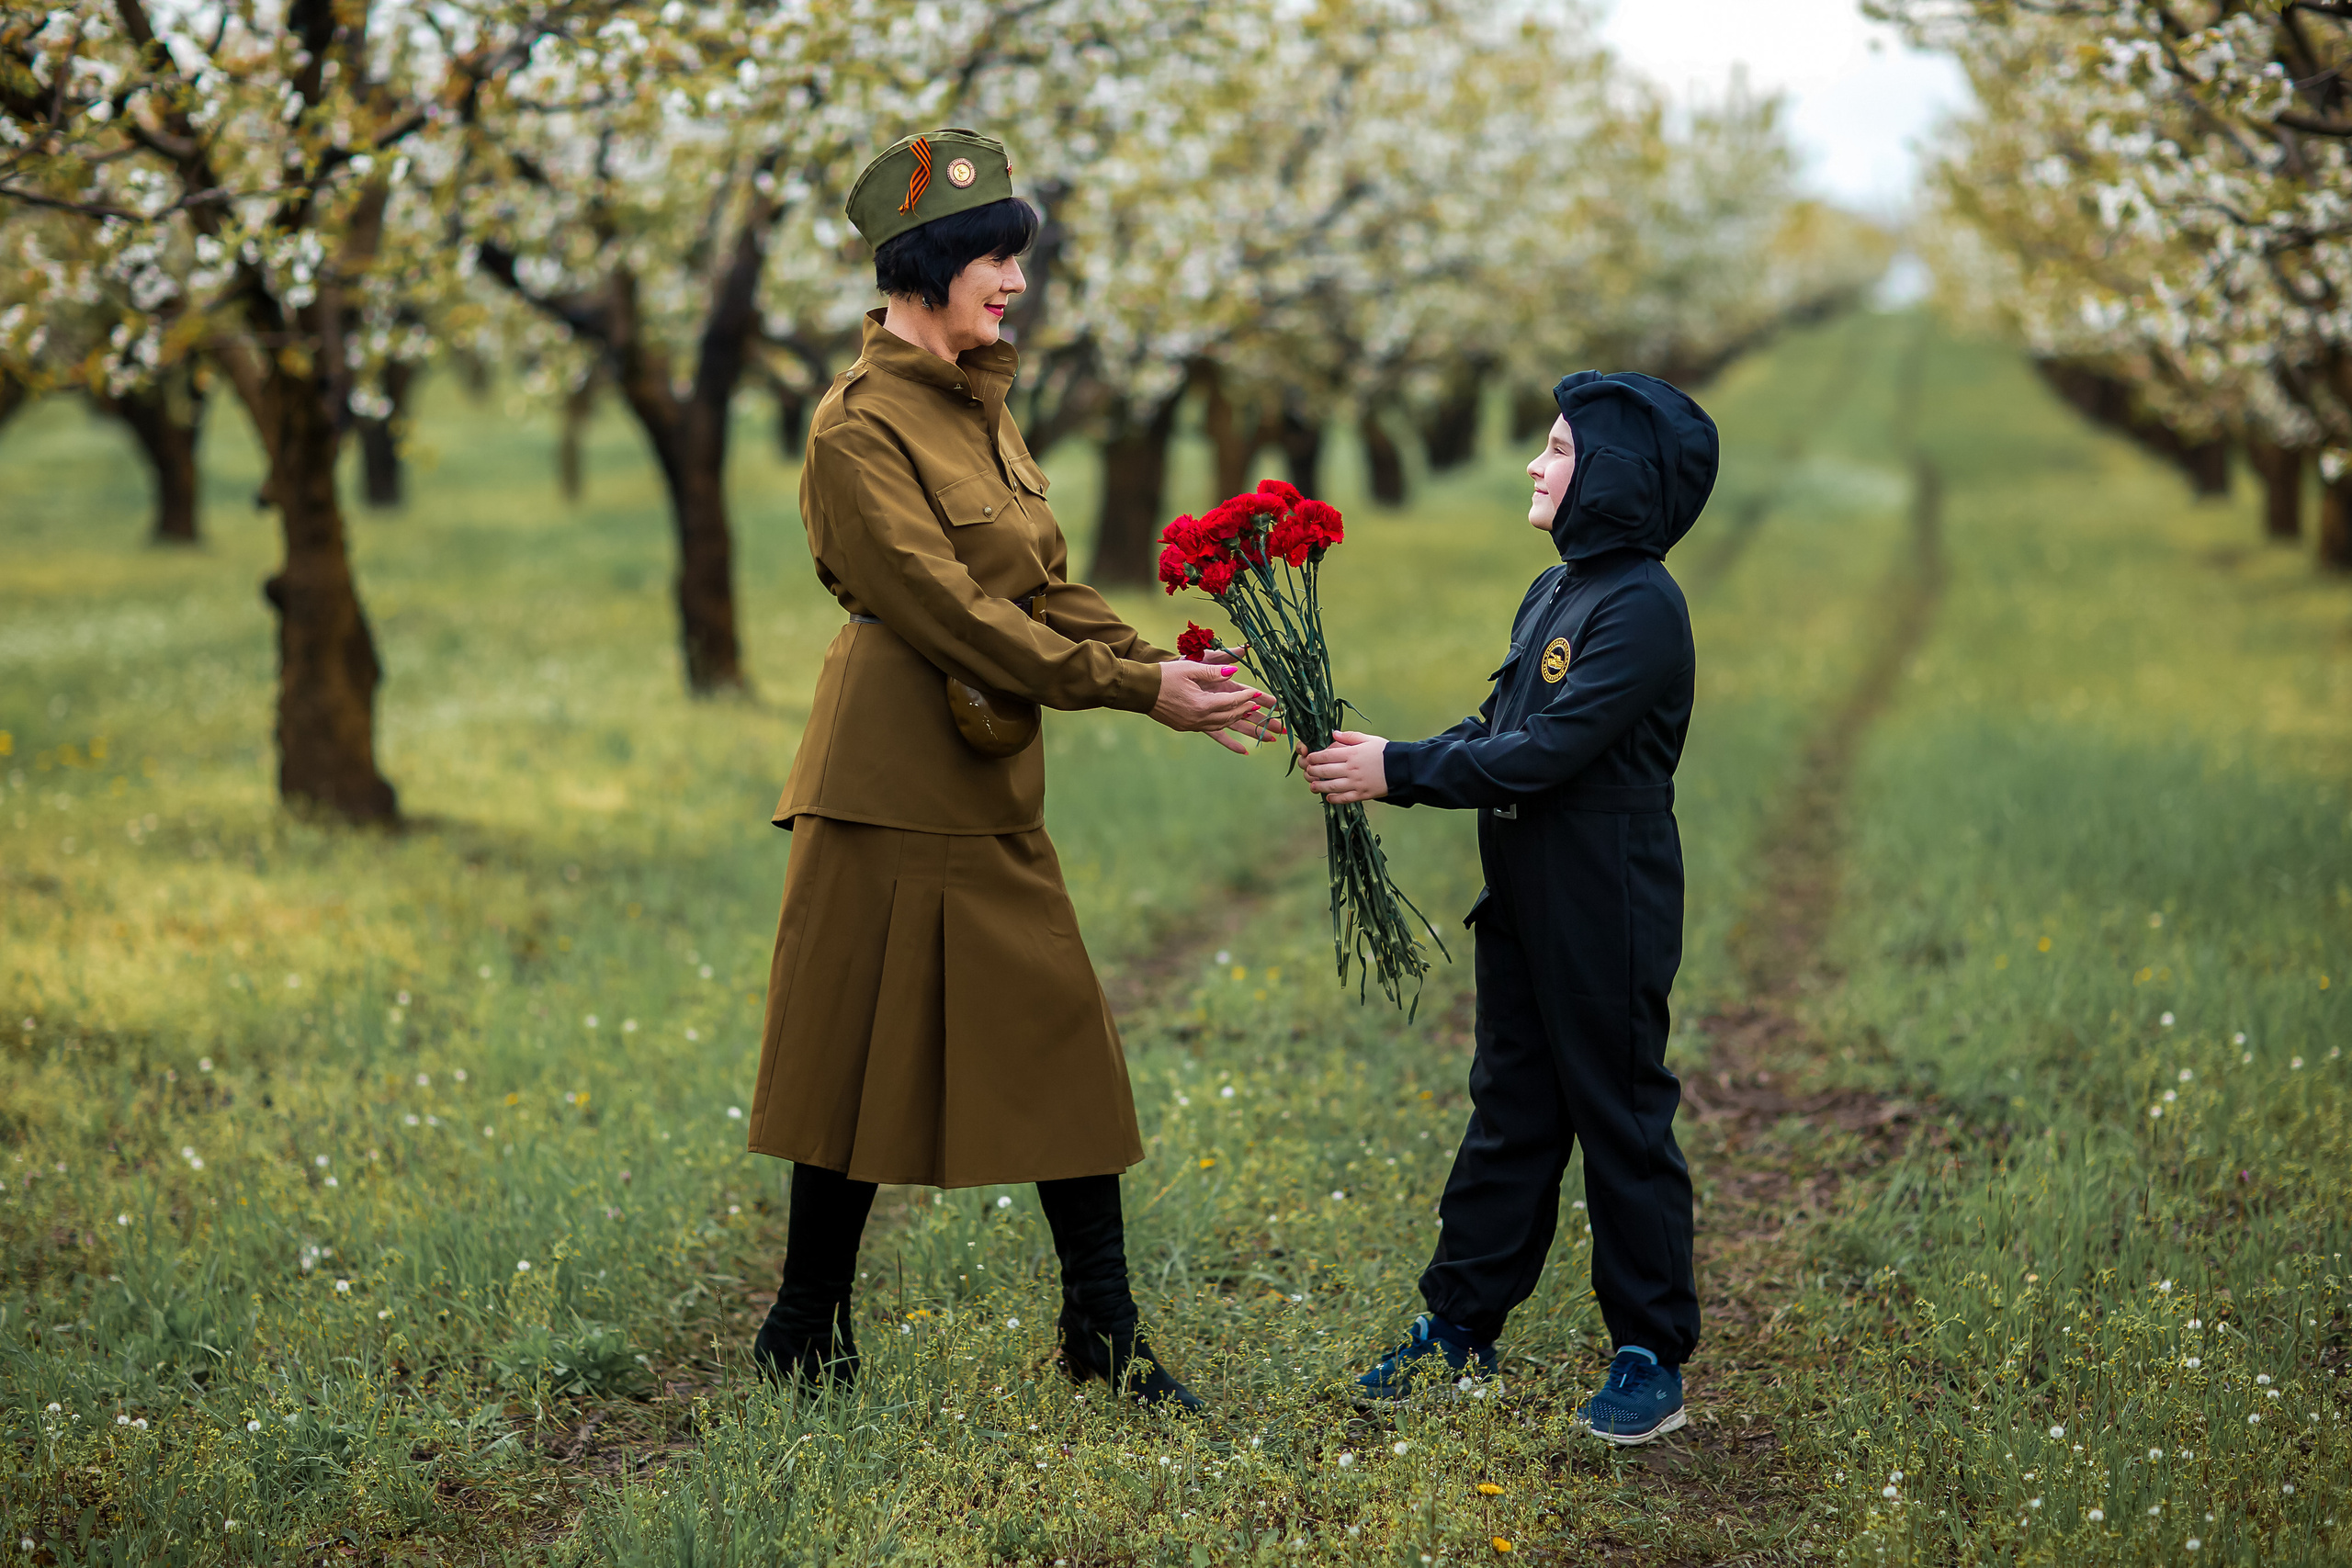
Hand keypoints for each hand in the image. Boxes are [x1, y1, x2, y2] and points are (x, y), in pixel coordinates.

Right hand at [1150, 659, 1276, 755]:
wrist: (1141, 690)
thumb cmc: (1165, 676)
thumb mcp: (1190, 668)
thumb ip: (1214, 670)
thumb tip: (1234, 671)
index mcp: (1202, 704)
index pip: (1231, 701)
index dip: (1246, 697)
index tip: (1257, 693)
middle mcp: (1198, 718)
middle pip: (1229, 716)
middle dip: (1247, 712)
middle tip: (1260, 709)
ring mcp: (1192, 725)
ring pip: (1221, 726)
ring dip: (1238, 723)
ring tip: (1252, 722)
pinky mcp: (1186, 727)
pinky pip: (1211, 731)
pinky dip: (1225, 733)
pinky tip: (1236, 741)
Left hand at [1302, 730, 1388, 802]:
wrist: (1402, 768)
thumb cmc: (1385, 751)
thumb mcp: (1368, 739)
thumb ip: (1350, 737)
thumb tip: (1334, 734)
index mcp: (1352, 754)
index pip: (1327, 755)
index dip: (1314, 757)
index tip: (1309, 758)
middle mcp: (1351, 769)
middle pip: (1325, 771)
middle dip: (1313, 771)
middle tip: (1308, 772)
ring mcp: (1356, 783)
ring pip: (1332, 786)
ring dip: (1319, 787)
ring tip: (1312, 786)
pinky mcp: (1362, 794)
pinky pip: (1345, 798)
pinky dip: (1334, 799)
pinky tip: (1328, 798)